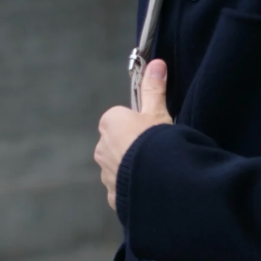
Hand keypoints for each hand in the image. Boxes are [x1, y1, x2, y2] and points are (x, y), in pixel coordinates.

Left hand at [95, 59, 172, 209]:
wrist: (158, 181)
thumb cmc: (156, 141)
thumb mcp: (158, 112)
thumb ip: (154, 89)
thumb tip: (157, 62)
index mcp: (110, 123)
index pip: (122, 122)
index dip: (140, 128)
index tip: (154, 135)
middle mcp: (101, 148)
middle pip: (119, 146)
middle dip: (133, 151)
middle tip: (156, 156)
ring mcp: (105, 175)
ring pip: (119, 170)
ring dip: (132, 173)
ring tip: (154, 176)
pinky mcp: (113, 197)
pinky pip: (122, 191)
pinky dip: (132, 191)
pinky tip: (148, 191)